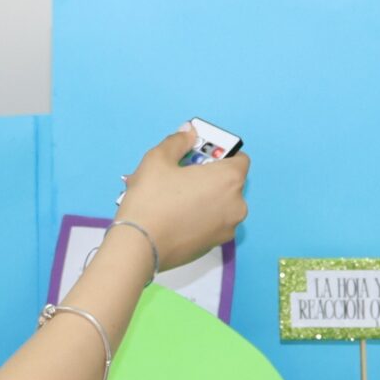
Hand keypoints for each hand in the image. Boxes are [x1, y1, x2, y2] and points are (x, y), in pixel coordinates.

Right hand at [116, 126, 248, 271]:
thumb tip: (188, 133)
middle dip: (208, 176)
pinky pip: (211, 223)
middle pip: (228, 182)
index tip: (199, 155)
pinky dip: (198, 217)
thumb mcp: (158, 159)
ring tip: (172, 197)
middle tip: (180, 176)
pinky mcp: (213, 245)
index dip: (220, 154)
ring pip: (219, 204)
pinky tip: (173, 216)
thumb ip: (178, 141)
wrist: (140, 247)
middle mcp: (236, 205)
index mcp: (229, 179)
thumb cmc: (151, 200)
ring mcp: (227, 228)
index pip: (239, 158)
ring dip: (202, 197)